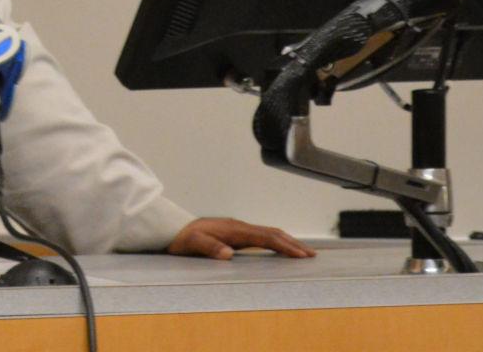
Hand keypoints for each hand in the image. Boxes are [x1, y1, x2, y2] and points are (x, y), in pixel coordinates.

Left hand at [168, 217, 316, 259]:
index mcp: (234, 230)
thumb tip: (228, 254)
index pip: (266, 237)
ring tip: (302, 252)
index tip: (301, 254)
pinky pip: (260, 236)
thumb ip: (209, 248)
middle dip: (292, 243)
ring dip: (286, 242)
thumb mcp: (192, 244)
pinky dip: (275, 241)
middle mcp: (239, 227)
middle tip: (310, 255)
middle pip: (272, 233)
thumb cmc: (183, 238)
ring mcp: (238, 229)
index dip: (285, 245)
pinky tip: (279, 248)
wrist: (172, 229)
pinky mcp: (234, 234)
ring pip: (268, 233)